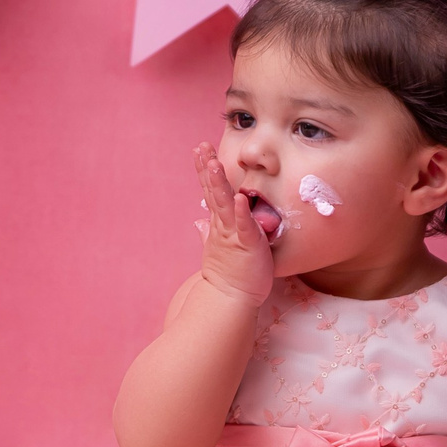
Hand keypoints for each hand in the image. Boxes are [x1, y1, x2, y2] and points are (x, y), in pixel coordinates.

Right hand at [193, 142, 272, 306]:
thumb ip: (209, 233)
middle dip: (207, 168)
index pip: (211, 191)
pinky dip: (242, 213)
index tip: (200, 151)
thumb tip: (199, 223)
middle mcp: (223, 225)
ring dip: (219, 183)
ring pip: (224, 203)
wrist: (231, 300)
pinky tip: (241, 199)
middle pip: (213, 191)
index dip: (205, 171)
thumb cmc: (232, 276)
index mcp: (220, 224)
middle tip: (201, 146)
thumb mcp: (220, 248)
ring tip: (214, 162)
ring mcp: (233, 234)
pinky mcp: (247, 244)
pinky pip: (243, 226)